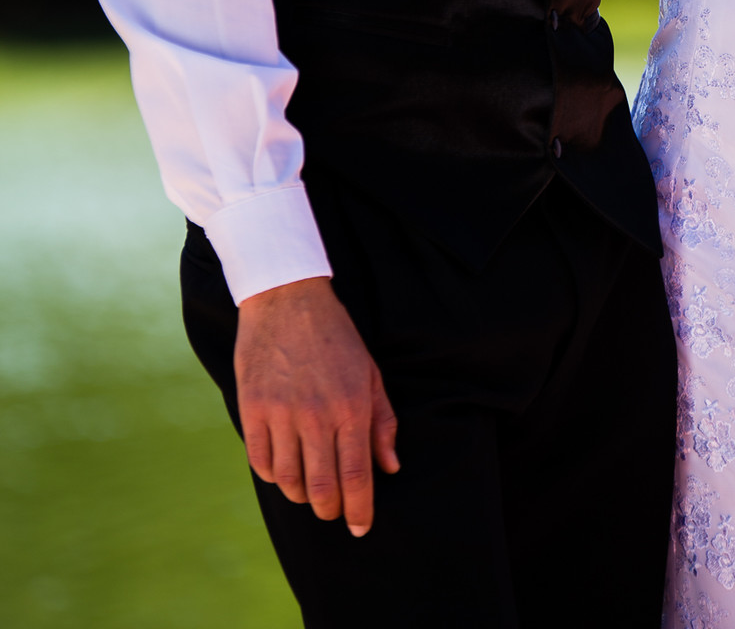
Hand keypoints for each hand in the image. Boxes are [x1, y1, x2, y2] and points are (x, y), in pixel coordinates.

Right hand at [235, 276, 399, 535]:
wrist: (288, 298)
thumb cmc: (336, 337)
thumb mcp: (370, 372)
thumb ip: (382, 421)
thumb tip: (390, 467)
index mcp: (351, 406)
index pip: (357, 476)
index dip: (359, 510)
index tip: (360, 528)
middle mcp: (317, 415)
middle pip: (322, 489)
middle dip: (330, 509)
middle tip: (333, 509)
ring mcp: (281, 413)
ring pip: (289, 482)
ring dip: (301, 494)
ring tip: (308, 487)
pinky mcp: (253, 409)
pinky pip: (261, 462)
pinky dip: (273, 475)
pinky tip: (283, 467)